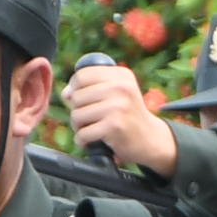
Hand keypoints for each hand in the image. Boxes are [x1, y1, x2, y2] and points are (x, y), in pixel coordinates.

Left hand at [62, 56, 179, 178]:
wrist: (150, 139)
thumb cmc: (126, 115)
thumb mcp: (116, 93)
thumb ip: (90, 87)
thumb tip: (66, 93)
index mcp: (122, 75)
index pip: (81, 75)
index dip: (76, 89)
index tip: (86, 100)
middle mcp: (122, 87)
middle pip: (76, 96)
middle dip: (78, 110)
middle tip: (93, 118)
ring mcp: (119, 106)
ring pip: (76, 115)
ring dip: (80, 127)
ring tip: (95, 128)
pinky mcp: (114, 126)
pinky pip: (82, 133)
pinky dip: (84, 140)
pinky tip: (95, 140)